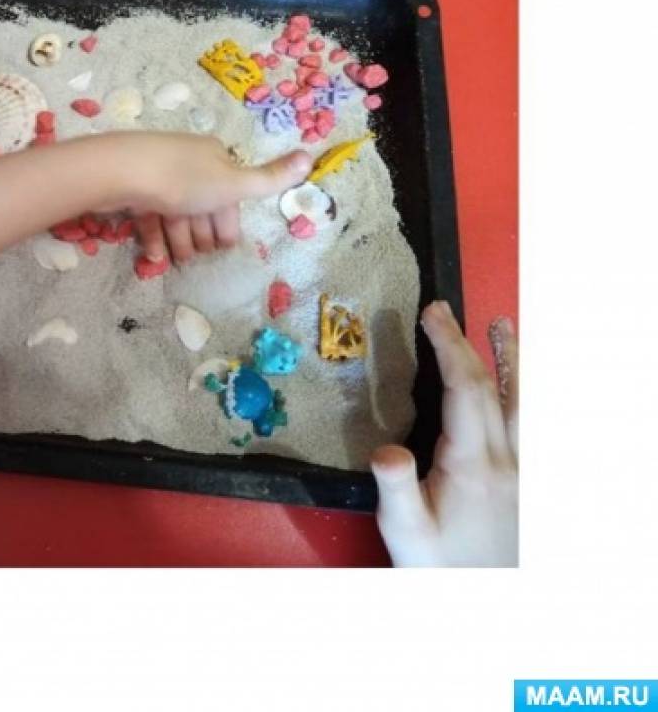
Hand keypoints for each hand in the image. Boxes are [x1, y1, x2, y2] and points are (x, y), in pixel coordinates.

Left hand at [103, 132, 311, 263]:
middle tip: (194, 257)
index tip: (220, 244)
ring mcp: (159, 174)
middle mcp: (189, 162)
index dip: (226, 223)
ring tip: (173, 261)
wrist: (122, 172)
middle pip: (203, 207)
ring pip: (175, 214)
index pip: (230, 195)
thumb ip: (270, 179)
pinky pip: (150, 216)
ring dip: (177, 241)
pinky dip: (154, 238)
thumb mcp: (234, 183)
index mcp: (216, 157)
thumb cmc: (184, 180)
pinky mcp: (134, 188)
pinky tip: (153, 259)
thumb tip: (310, 157)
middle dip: (200, 235)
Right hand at [371, 301, 518, 566]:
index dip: (449, 345)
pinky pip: (529, 426)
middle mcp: (505, 460)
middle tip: (446, 311)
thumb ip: (396, 489)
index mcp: (471, 464)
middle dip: (470, 344)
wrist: (483, 604)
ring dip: (512, 362)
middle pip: (494, 388)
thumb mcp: (404, 532)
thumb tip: (386, 450)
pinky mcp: (527, 484)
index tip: (432, 313)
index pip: (464, 389)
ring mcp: (523, 471)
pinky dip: (522, 396)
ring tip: (503, 328)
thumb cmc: (435, 566)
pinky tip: (514, 390)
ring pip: (523, 404)